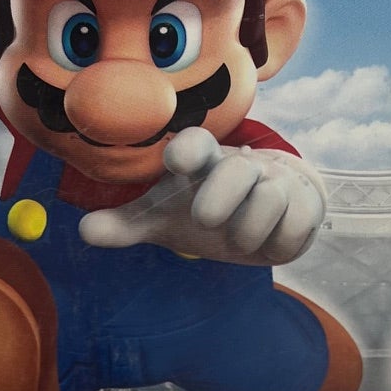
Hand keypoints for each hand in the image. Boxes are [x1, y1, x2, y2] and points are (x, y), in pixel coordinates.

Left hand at [78, 129, 325, 266]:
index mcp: (202, 162)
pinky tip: (270, 241)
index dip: (187, 151)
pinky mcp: (306, 205)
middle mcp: (241, 165)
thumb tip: (84, 232)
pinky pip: (294, 229)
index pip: (195, 145)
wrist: (271, 211)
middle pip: (236, 170)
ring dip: (248, 232)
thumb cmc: (208, 208)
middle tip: (206, 220)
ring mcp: (277, 182)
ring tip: (240, 238)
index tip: (176, 163)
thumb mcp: (165, 220)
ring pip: (269, 200)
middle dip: (221, 197)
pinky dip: (278, 246)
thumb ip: (126, 226)